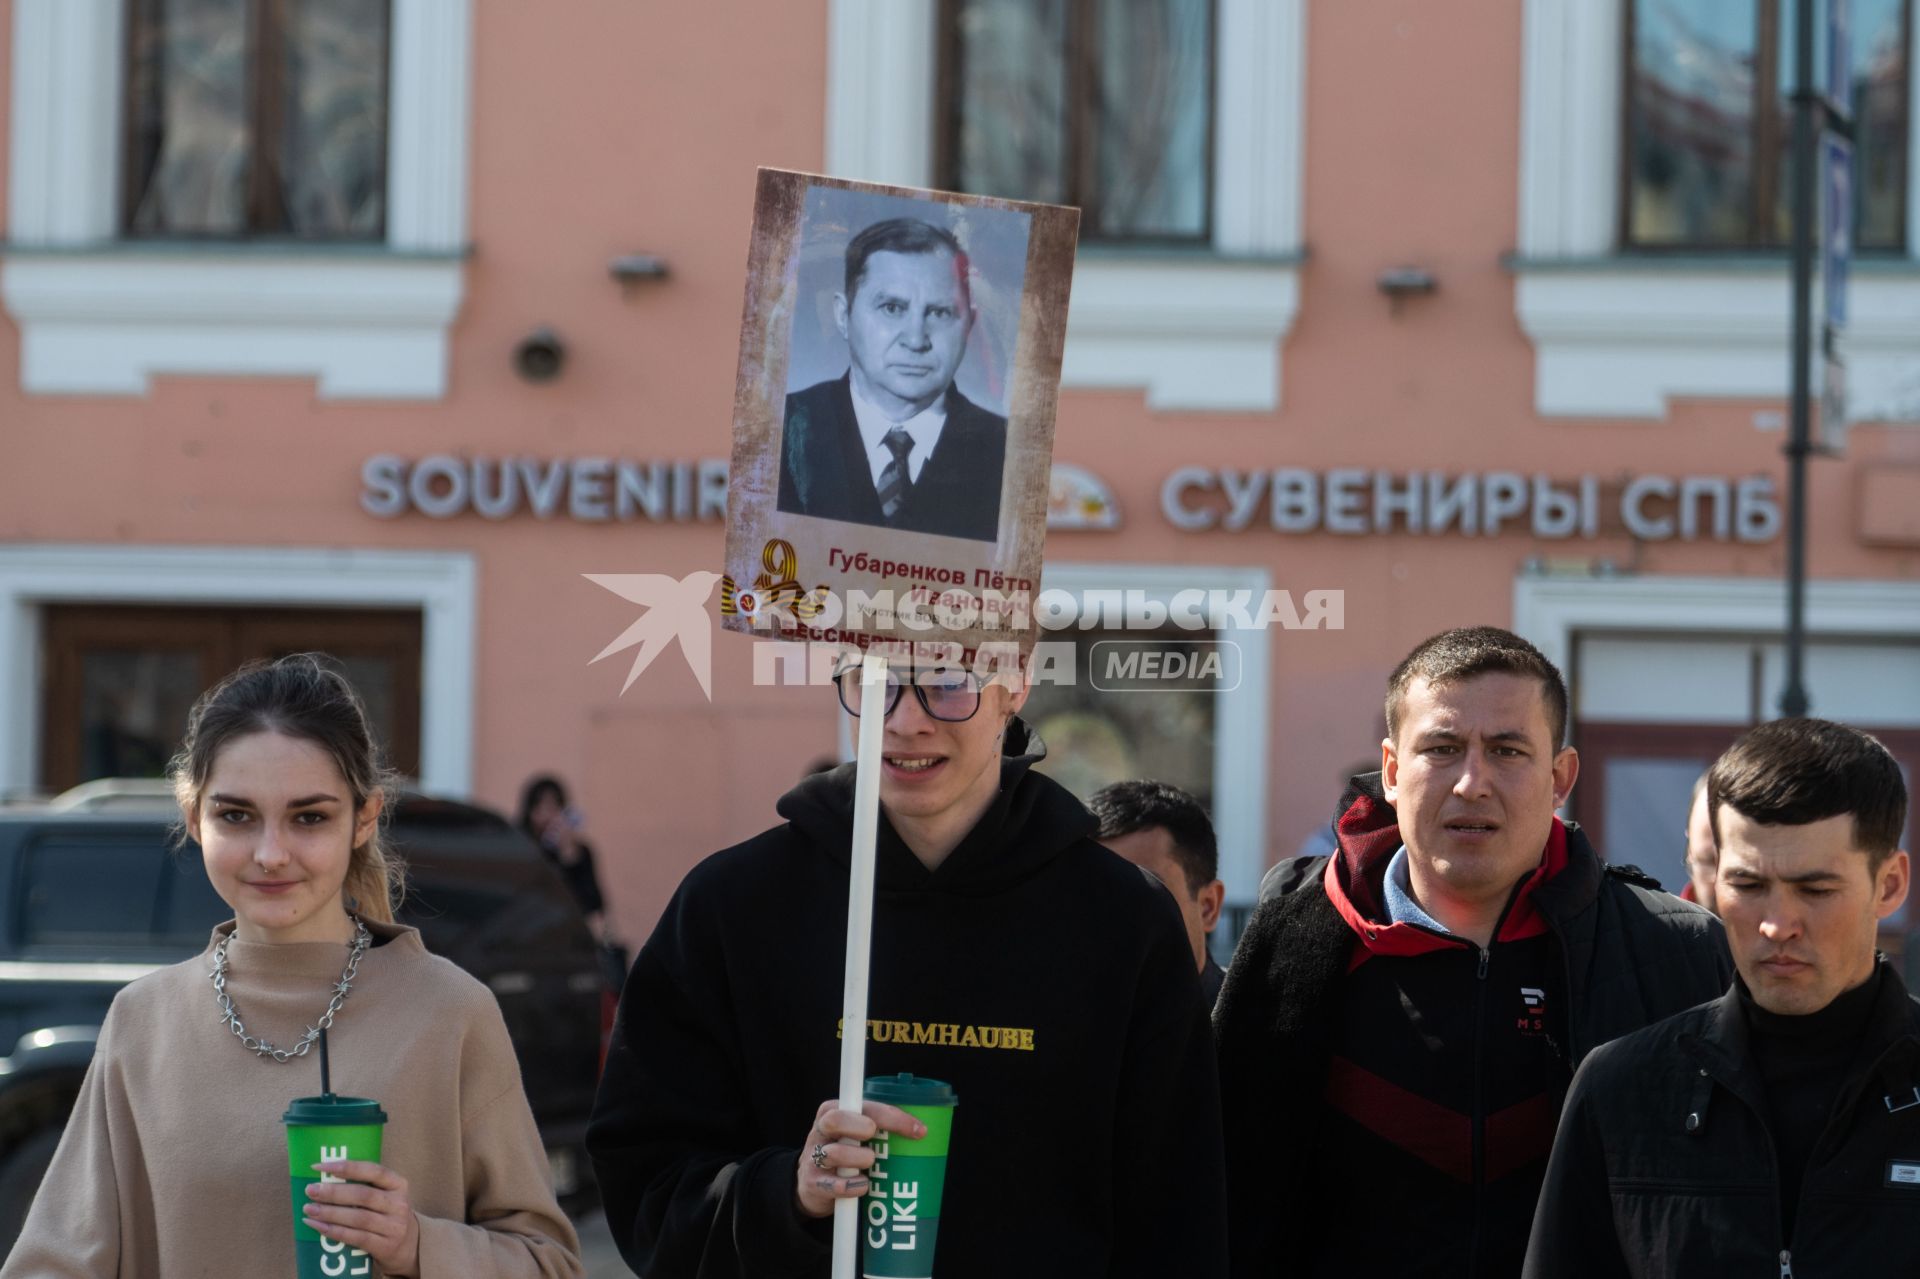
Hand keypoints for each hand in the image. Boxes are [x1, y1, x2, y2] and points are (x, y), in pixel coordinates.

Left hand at [304, 1159, 420, 1276]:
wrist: (406, 1245)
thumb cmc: (385, 1213)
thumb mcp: (385, 1195)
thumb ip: (363, 1185)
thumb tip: (323, 1177)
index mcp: (398, 1184)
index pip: (374, 1171)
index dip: (347, 1167)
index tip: (320, 1166)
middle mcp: (399, 1204)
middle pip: (363, 1195)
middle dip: (334, 1192)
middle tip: (311, 1190)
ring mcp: (393, 1226)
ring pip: (358, 1217)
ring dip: (330, 1213)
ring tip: (308, 1209)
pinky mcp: (385, 1246)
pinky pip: (355, 1237)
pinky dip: (333, 1231)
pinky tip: (317, 1225)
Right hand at [793, 1098, 925, 1218]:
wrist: (811, 1184)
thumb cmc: (844, 1153)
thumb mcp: (855, 1134)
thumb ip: (878, 1128)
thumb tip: (923, 1134)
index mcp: (836, 1111)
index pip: (863, 1105)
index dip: (891, 1115)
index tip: (918, 1130)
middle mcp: (822, 1130)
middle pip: (835, 1120)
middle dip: (859, 1127)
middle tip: (874, 1136)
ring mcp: (814, 1156)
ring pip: (834, 1153)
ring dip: (858, 1159)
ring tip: (869, 1164)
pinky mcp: (812, 1182)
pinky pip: (831, 1185)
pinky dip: (850, 1187)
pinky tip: (862, 1186)